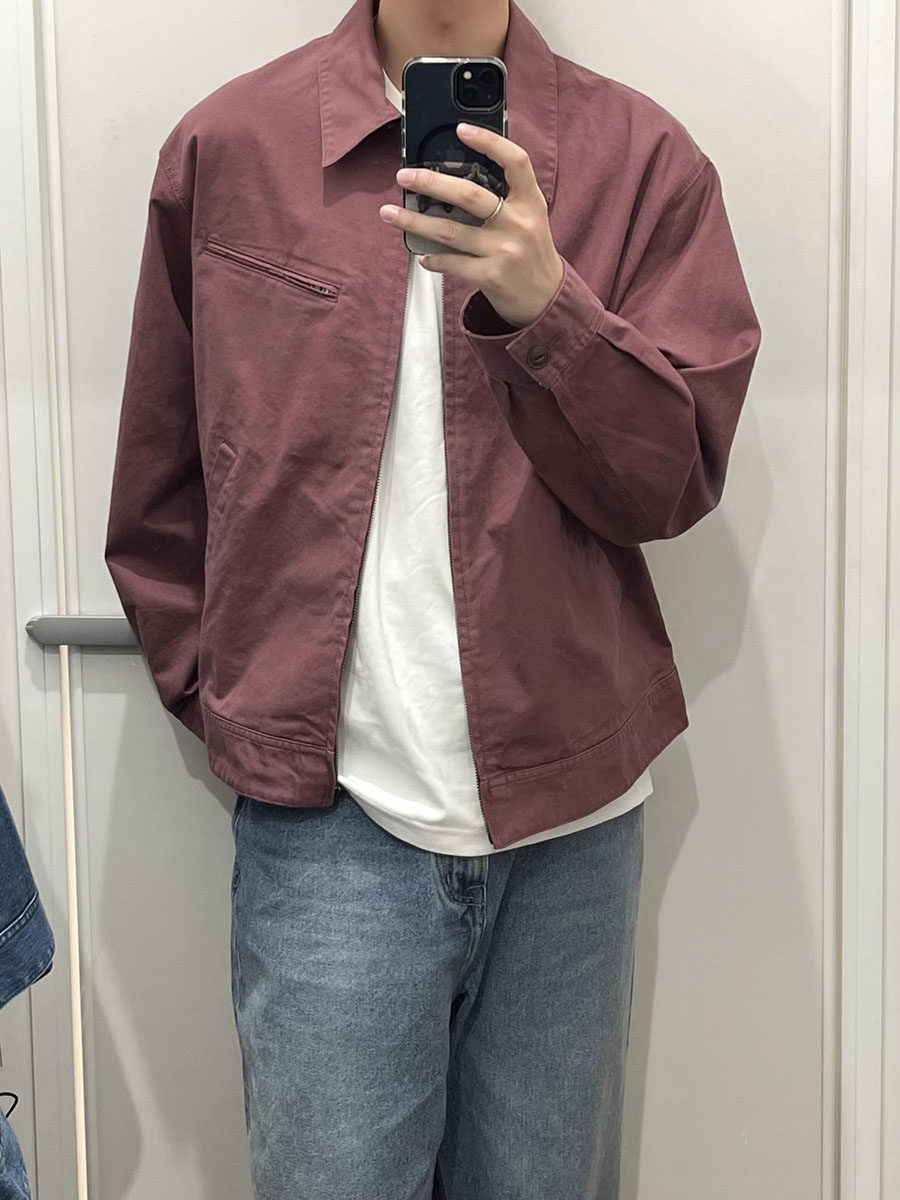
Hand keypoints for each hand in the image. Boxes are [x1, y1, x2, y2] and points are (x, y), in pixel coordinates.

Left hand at [379, 123, 563, 328]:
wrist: (546, 298)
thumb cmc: (532, 253)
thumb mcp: (530, 218)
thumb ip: (506, 197)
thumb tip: (457, 177)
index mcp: (530, 202)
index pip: (515, 162)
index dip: (489, 142)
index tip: (461, 129)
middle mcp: (518, 224)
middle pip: (469, 195)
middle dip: (430, 183)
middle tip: (404, 176)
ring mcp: (504, 251)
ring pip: (450, 231)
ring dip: (415, 221)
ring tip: (390, 214)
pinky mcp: (491, 275)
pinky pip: (452, 263)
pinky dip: (433, 259)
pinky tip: (422, 255)